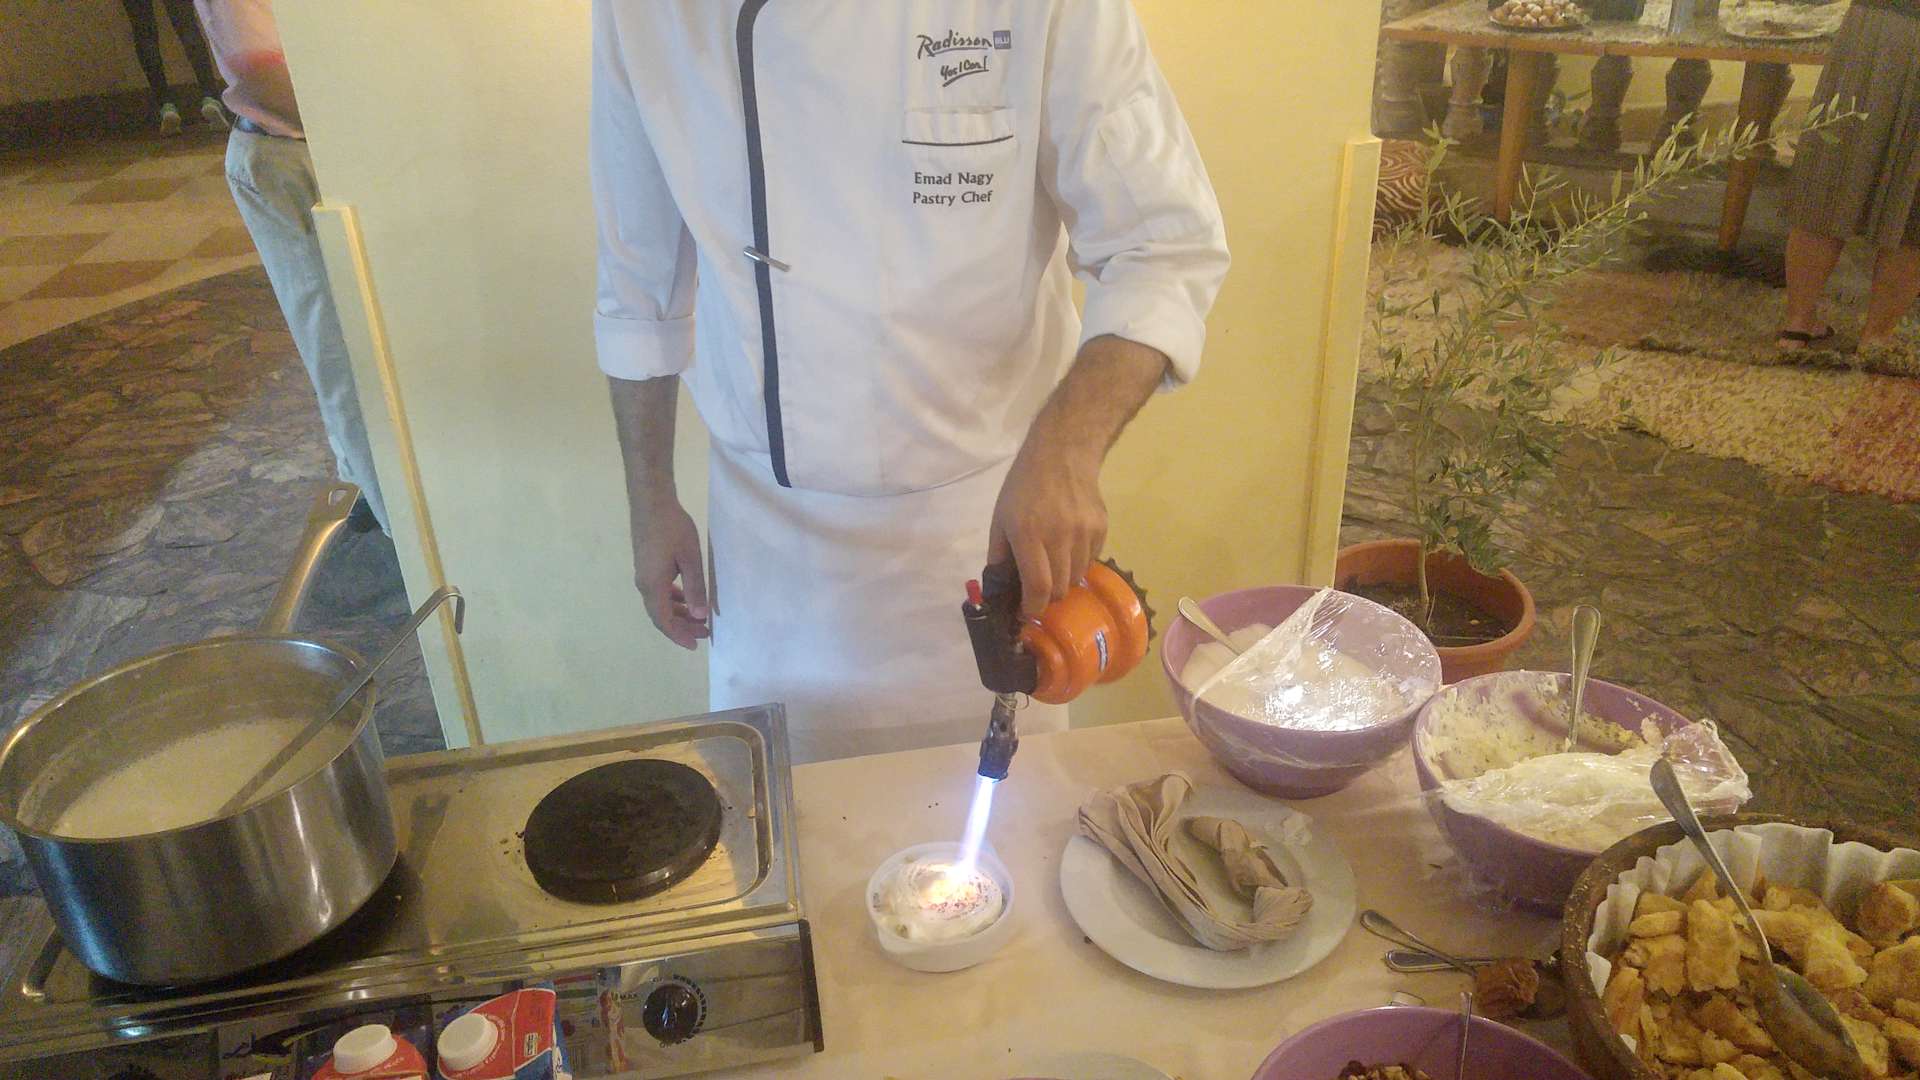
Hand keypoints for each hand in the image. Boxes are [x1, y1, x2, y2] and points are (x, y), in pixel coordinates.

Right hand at [630, 493, 709, 648]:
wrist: (651, 502)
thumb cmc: (673, 528)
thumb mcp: (690, 558)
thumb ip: (695, 588)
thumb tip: (699, 615)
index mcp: (652, 585)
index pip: (664, 620)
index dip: (679, 635)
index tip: (695, 644)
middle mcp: (644, 584)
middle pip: (661, 615)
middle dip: (682, 626)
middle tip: (705, 632)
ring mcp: (643, 575)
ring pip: (660, 603)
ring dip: (679, 613)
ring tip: (700, 618)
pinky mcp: (646, 566)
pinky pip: (659, 591)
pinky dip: (673, 599)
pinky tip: (687, 598)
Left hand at [988, 425, 1106, 617]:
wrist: (1062, 453)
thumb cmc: (1024, 486)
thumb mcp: (1000, 518)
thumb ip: (999, 555)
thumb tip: (1000, 588)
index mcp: (1028, 534)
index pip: (1038, 587)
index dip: (1033, 608)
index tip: (1027, 612)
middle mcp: (1059, 536)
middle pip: (1059, 588)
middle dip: (1046, 596)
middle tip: (1037, 588)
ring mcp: (1084, 532)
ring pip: (1077, 577)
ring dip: (1063, 579)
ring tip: (1053, 564)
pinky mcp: (1101, 528)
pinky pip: (1091, 560)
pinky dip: (1078, 563)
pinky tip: (1068, 546)